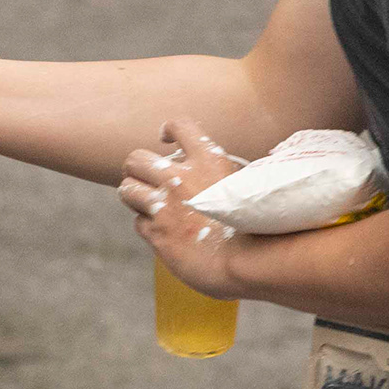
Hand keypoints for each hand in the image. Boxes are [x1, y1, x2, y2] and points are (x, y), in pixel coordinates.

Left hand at [121, 119, 245, 295]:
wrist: (253, 263)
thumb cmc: (261, 229)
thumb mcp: (248, 189)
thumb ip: (223, 177)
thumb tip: (215, 174)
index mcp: (209, 161)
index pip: (179, 125)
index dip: (168, 130)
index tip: (165, 139)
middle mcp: (180, 178)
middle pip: (135, 159)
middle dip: (137, 170)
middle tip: (147, 180)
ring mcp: (164, 206)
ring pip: (126, 189)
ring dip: (135, 197)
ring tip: (150, 206)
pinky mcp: (157, 233)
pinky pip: (139, 223)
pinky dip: (149, 227)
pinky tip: (168, 235)